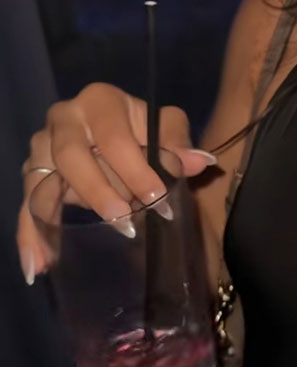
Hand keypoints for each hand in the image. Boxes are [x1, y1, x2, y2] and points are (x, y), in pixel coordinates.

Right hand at [16, 82, 216, 284]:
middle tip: (125, 222)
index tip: (157, 197)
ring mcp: (43, 145)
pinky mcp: (35, 174)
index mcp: (100, 101)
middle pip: (71, 155)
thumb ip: (179, 144)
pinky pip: (26, 205)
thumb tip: (199, 162)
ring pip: (42, 180)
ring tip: (63, 254)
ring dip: (53, 218)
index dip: (135, 168)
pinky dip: (29, 235)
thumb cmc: (144, 129)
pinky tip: (38, 265)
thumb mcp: (167, 129)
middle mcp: (65, 118)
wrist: (120, 134)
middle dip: (98, 191)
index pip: (114, 136)